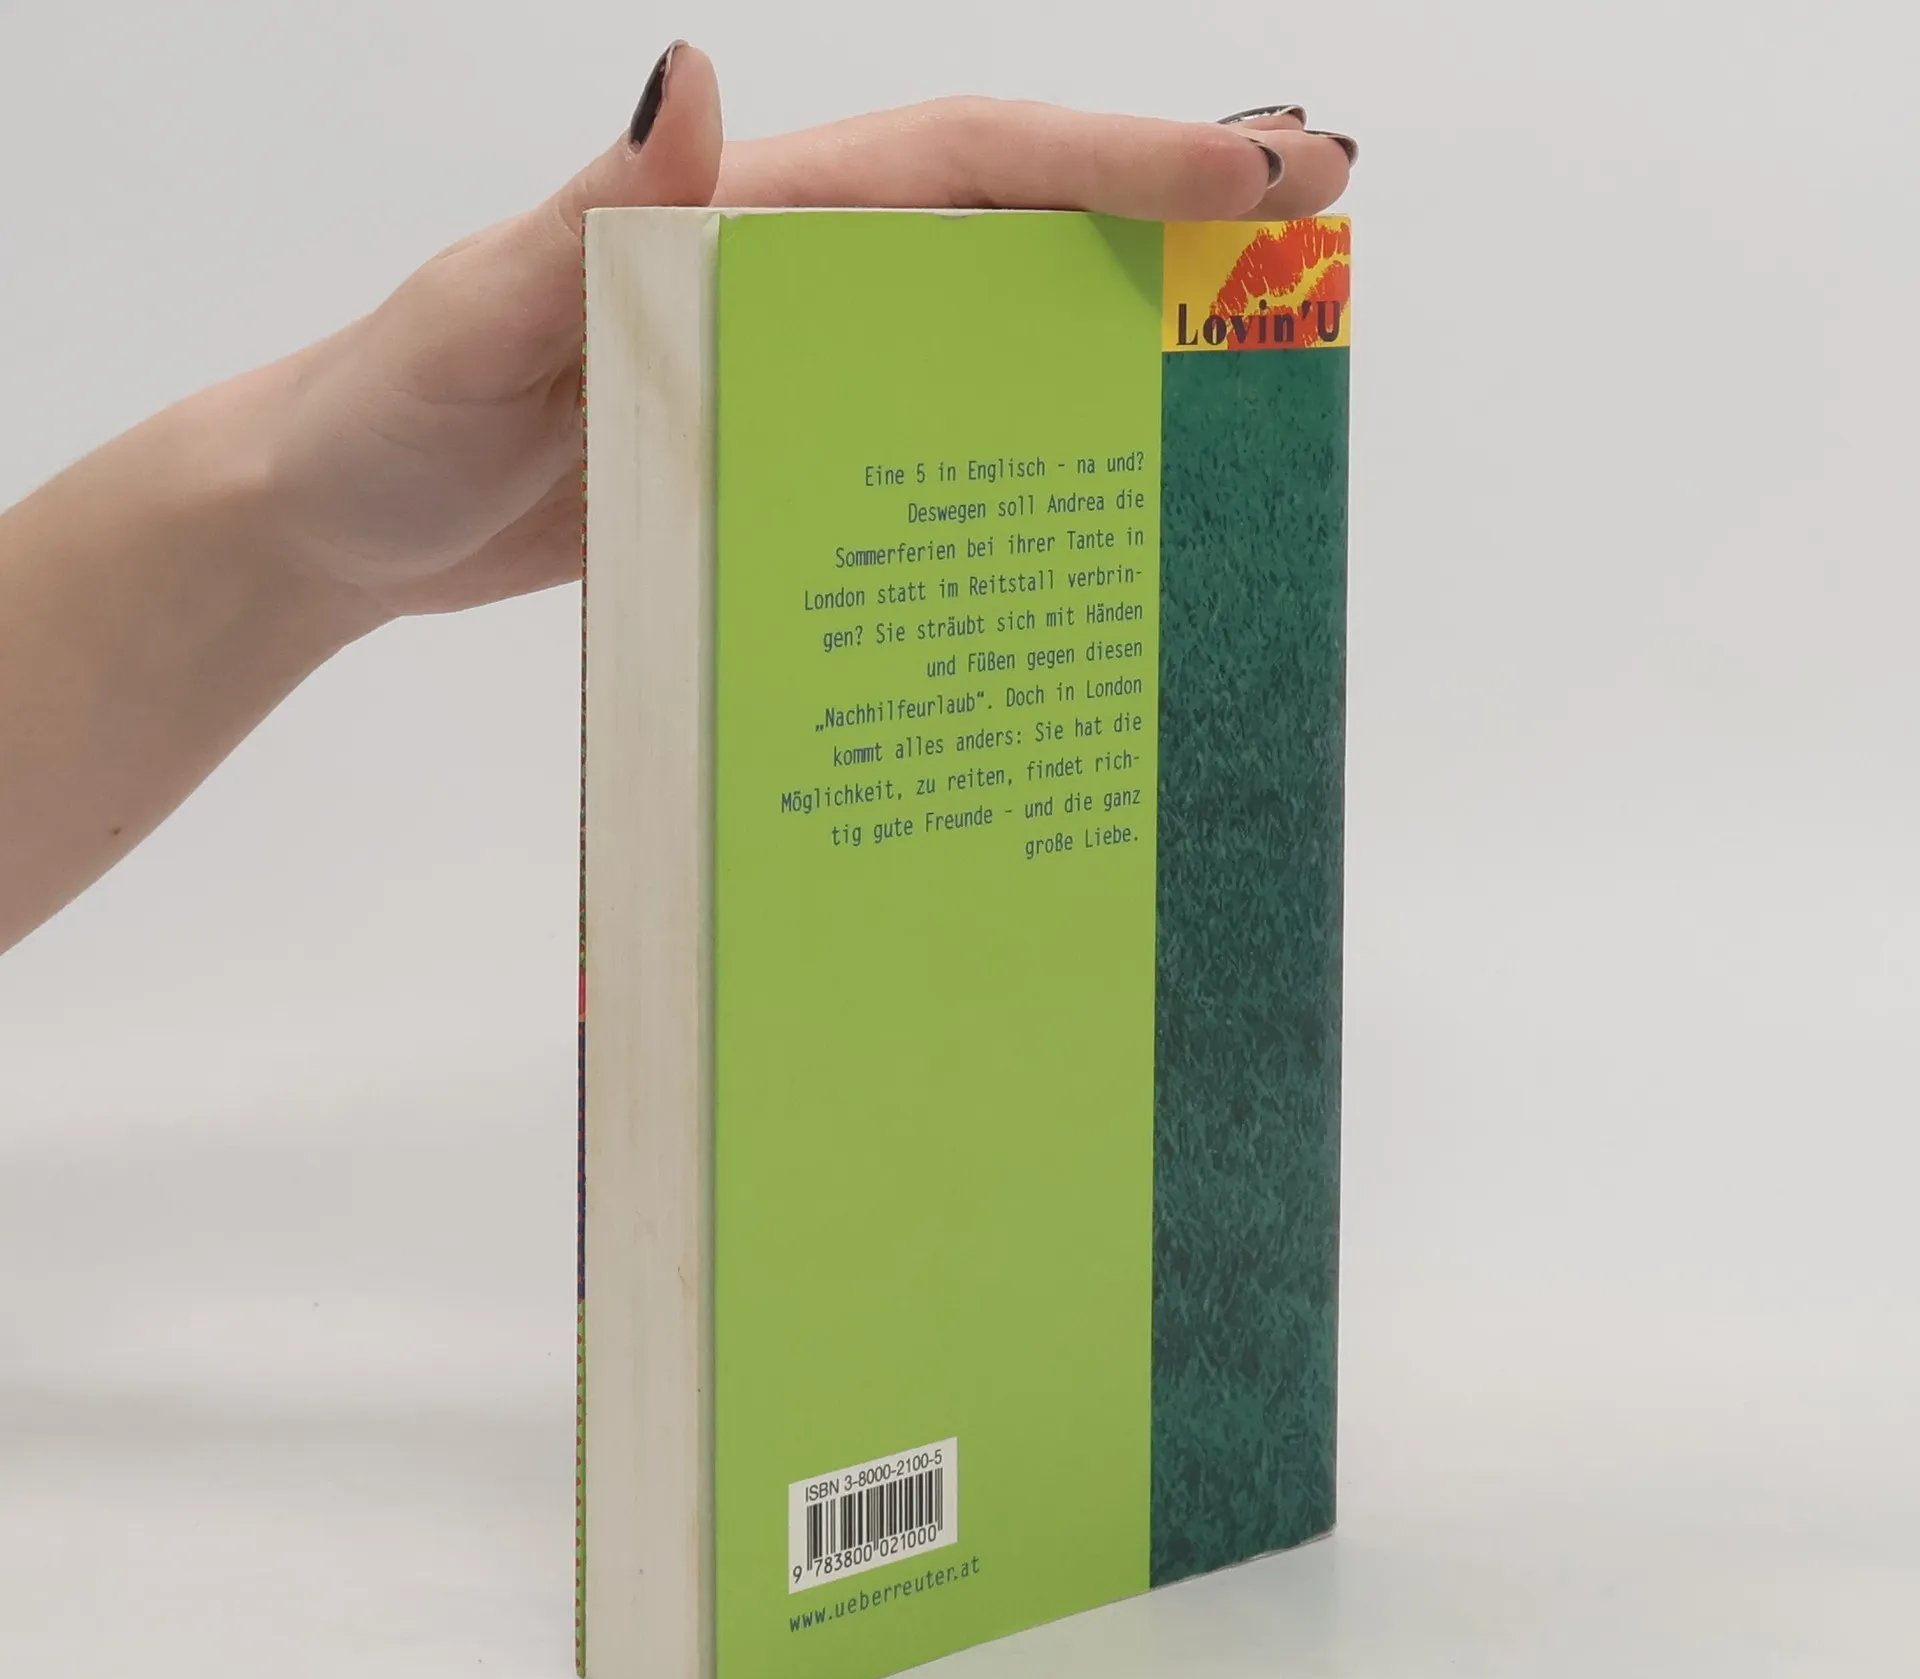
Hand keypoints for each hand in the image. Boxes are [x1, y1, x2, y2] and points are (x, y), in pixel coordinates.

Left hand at [265, 44, 1355, 624]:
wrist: (341, 520)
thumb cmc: (387, 411)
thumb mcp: (471, 312)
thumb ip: (581, 218)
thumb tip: (688, 74)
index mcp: (747, 221)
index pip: (961, 165)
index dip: (1111, 161)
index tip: (1258, 168)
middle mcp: (789, 286)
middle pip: (1009, 240)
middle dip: (1160, 236)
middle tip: (1304, 260)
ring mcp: (788, 381)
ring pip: (975, 350)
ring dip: (1101, 358)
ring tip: (1227, 406)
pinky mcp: (770, 469)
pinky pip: (911, 455)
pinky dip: (997, 474)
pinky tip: (1060, 532)